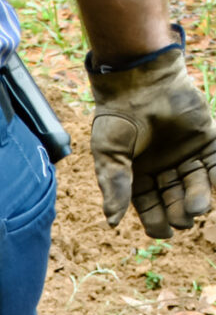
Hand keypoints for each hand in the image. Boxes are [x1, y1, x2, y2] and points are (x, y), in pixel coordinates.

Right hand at [88, 44, 215, 237]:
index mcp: (137, 177)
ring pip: (195, 183)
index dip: (157, 222)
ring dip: (199, 197)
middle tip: (185, 220)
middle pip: (174, 198)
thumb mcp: (110, 157)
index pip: (149, 206)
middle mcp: (162, 168)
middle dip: (180, 212)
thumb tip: (113, 223)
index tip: (166, 233)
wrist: (139, 81)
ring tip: (198, 208)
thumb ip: (115, 187)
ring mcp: (185, 153)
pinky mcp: (205, 137)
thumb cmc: (117, 119)